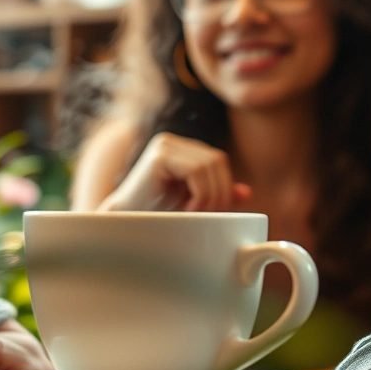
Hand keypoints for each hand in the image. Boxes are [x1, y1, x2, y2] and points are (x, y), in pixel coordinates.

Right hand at [99, 132, 251, 211]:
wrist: (124, 227)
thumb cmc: (156, 217)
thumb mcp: (194, 204)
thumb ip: (216, 194)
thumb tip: (246, 192)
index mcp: (180, 150)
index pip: (217, 161)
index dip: (224, 187)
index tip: (216, 212)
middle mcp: (171, 142)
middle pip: (216, 160)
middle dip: (219, 192)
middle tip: (208, 216)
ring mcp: (164, 146)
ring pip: (209, 165)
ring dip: (209, 195)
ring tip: (194, 214)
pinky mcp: (159, 156)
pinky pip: (196, 170)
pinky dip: (200, 193)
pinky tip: (187, 209)